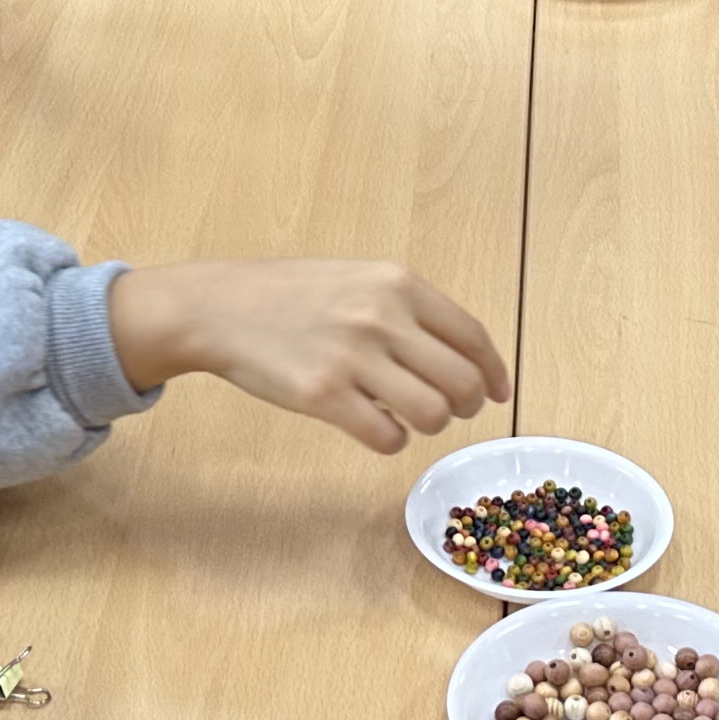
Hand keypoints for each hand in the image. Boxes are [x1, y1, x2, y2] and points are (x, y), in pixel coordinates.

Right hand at [108, 259, 510, 453]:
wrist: (219, 307)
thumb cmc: (289, 295)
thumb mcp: (358, 279)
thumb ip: (407, 309)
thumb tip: (460, 355)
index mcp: (397, 284)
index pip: (471, 337)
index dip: (493, 372)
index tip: (499, 392)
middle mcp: (382, 317)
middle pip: (461, 381)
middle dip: (467, 405)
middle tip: (452, 411)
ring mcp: (353, 358)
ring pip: (432, 414)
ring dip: (430, 425)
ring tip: (410, 417)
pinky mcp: (324, 396)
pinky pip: (387, 436)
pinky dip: (392, 440)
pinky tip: (376, 427)